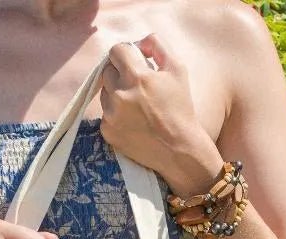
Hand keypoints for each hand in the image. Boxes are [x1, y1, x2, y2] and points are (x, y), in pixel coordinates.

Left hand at [98, 35, 205, 177]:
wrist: (178, 149)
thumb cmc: (180, 108)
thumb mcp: (177, 69)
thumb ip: (158, 45)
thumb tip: (140, 42)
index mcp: (136, 76)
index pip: (116, 51)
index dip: (125, 54)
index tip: (133, 61)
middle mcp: (119, 95)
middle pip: (107, 71)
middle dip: (120, 73)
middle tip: (136, 85)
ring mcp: (111, 115)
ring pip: (105, 93)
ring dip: (116, 93)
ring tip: (136, 105)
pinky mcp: (107, 132)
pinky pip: (105, 114)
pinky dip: (115, 114)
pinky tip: (132, 121)